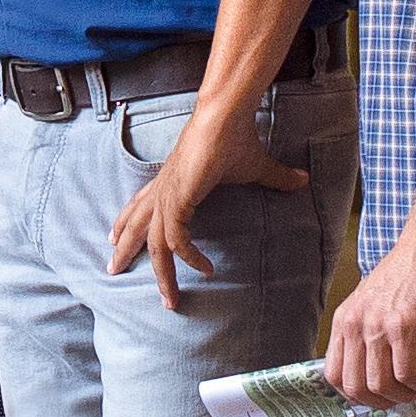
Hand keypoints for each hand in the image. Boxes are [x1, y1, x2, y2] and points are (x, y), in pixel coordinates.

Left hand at [107, 91, 308, 309]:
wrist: (226, 117)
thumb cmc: (235, 138)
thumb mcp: (256, 167)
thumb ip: (275, 178)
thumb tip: (302, 179)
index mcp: (170, 181)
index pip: (140, 205)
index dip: (126, 221)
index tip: (114, 238)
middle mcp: (163, 191)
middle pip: (137, 229)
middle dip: (125, 253)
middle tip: (113, 273)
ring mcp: (168, 196)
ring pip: (155, 245)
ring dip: (161, 274)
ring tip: (170, 298)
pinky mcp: (178, 200)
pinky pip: (177, 240)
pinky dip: (189, 257)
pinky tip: (205, 269)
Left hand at [322, 225, 415, 410]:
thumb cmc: (415, 271)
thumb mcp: (378, 303)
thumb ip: (371, 332)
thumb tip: (379, 371)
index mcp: (345, 319)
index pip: (334, 374)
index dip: (357, 394)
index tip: (379, 396)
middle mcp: (355, 323)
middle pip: (354, 387)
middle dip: (382, 402)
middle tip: (404, 395)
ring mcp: (377, 325)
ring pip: (380, 385)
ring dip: (405, 394)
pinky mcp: (404, 325)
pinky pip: (406, 373)